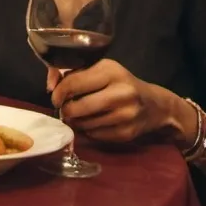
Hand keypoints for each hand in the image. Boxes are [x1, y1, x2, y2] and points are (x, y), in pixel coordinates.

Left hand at [49, 59, 194, 145]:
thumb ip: (73, 73)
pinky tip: (91, 123)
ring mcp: (127, 115)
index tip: (55, 98)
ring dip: (76, 122)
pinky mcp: (128, 133)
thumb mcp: (99, 70)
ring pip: (86, 124)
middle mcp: (121, 92)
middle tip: (64, 110)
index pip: (74, 83)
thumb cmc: (119, 83)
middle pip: (79, 107)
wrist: (155, 105)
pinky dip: (88, 131)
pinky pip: (96, 135)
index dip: (59, 93)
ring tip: (77, 116)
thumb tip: (51, 86)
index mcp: (111, 71)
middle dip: (66, 110)